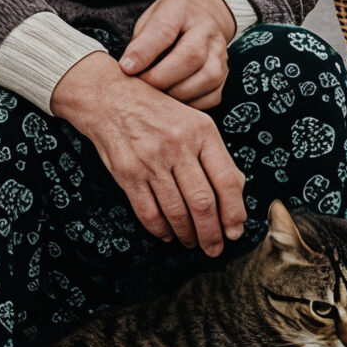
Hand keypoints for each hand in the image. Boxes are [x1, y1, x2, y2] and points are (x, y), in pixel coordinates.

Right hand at [50, 51, 246, 256]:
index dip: (234, 212)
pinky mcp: (128, 173)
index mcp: (202, 131)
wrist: (110, 98)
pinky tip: (167, 234)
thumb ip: (215, 154)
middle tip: (214, 248)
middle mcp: (178, 145)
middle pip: (203, 202)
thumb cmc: (157, 112)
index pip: (227, 180)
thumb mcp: (193, 121)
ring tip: (192, 242)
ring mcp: (151, 160)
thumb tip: (237, 190)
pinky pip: (148, 211)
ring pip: (176, 211)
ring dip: (187, 234)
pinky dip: (160, 229)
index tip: (235, 231)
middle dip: (212, 233)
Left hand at [119, 0, 235, 109]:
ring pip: (207, 77)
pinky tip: (174, 102)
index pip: (164, 30)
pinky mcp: (224, 74)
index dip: (144, 52)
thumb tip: (129, 70)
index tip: (127, 68)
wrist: (204, 14)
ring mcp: (220, 52)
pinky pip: (212, 96)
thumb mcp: (149, 18)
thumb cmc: (170, 20)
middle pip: (191, 56)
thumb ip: (140, 42)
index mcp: (180, 10)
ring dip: (178, 93)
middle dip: (161, 78)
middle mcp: (206, 29)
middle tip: (141, 88)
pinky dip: (191, 104)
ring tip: (157, 97)